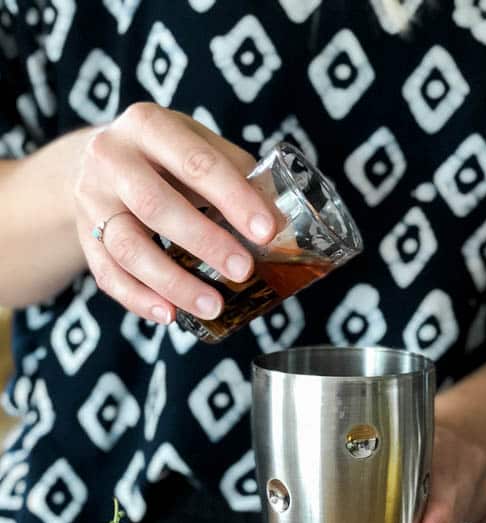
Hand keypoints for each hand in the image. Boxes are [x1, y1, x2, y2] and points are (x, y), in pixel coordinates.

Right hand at [72, 103, 275, 323]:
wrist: (102, 161)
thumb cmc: (166, 156)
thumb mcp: (196, 144)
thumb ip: (235, 174)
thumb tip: (282, 220)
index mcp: (147, 125)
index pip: (195, 163)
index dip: (233, 198)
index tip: (267, 230)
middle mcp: (110, 158)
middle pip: (155, 206)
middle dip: (204, 242)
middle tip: (243, 271)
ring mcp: (91, 200)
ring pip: (128, 248)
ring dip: (173, 283)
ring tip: (213, 306)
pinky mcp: (84, 236)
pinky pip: (109, 275)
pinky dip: (139, 300)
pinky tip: (170, 315)